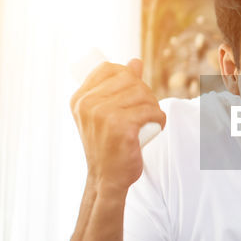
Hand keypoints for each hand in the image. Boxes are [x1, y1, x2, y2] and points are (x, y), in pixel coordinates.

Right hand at [70, 58, 166, 194]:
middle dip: (144, 92)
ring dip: (153, 106)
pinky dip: (160, 118)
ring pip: (142, 95)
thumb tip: (135, 62)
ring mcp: (103, 115)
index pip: (107, 69)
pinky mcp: (121, 127)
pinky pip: (151, 111)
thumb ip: (116, 87)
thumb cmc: (107, 145)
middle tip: (146, 109)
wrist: (106, 178)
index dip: (126, 74)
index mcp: (80, 99)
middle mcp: (88, 104)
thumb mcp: (104, 114)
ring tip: (150, 119)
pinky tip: (157, 125)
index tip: (132, 91)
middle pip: (129, 80)